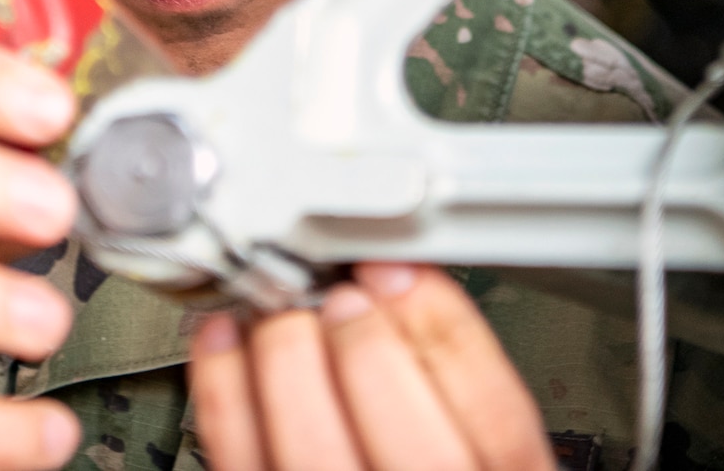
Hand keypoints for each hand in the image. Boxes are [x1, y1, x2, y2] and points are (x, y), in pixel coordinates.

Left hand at [188, 263, 553, 470]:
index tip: (399, 272)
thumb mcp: (470, 423)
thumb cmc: (414, 450)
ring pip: (317, 451)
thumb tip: (402, 277)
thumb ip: (450, 368)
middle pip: (413, 445)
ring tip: (280, 310)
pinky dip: (226, 389)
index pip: (497, 417)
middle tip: (340, 295)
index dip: (446, 328)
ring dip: (291, 360)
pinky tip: (225, 339)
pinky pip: (241, 456)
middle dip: (367, 346)